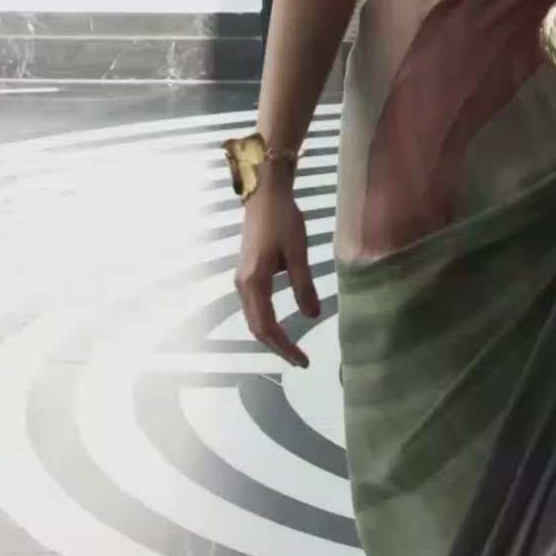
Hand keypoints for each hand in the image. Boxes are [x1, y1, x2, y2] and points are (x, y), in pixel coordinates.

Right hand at [234, 168, 320, 369]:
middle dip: (278, 346)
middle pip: (257, 327)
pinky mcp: (246, 274)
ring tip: (293, 348)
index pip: (267, 327)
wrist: (264, 195)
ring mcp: (242, 280)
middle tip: (300, 360)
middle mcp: (243, 286)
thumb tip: (313, 317)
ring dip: (272, 336)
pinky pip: (254, 308)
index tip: (303, 360)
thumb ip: (304, 285)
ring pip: (254, 318)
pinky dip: (267, 322)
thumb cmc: (283, 220)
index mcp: (254, 283)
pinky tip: (281, 325)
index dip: (284, 347)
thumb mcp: (298, 252)